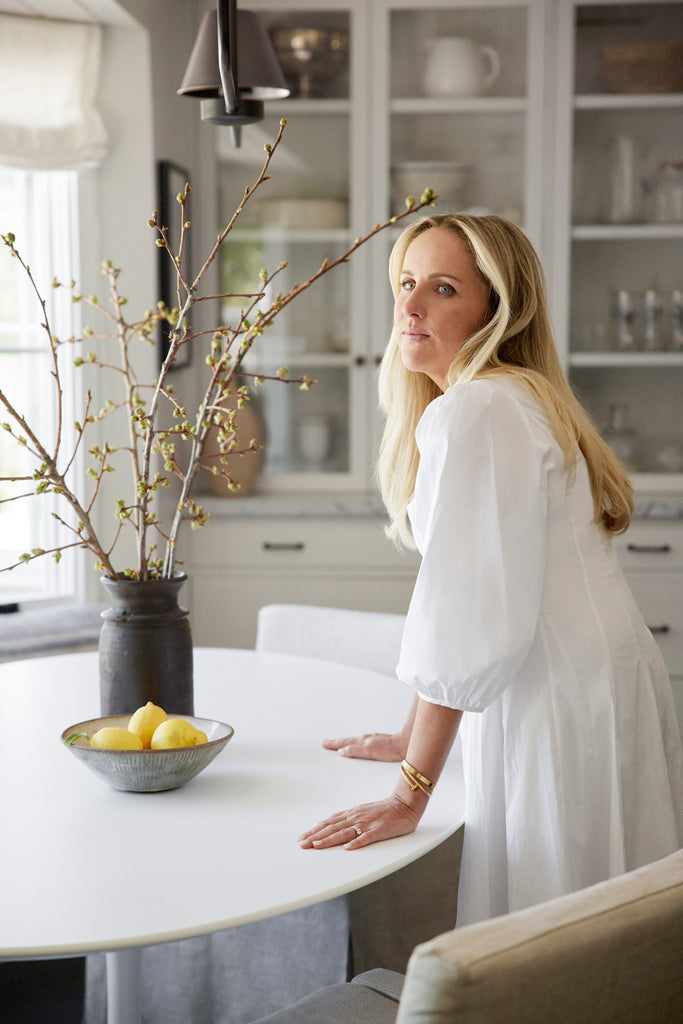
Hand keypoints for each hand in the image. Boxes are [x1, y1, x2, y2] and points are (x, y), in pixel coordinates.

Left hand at [298, 794, 421, 849]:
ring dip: (329, 839)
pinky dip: (357, 842)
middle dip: (315, 836)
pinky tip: (348, 848)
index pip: (328, 823)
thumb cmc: (383, 810)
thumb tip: (330, 826)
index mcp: (351, 814)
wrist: (404, 804)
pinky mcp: (379, 830)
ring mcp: (367, 824)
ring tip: (316, 846)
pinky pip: (367, 837)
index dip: (314, 831)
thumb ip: (347, 819)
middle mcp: (356, 817)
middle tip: (301, 845)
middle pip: (332, 828)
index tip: (301, 838)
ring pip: (345, 832)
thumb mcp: (361, 811)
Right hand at [322, 732, 406, 761]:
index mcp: (362, 743)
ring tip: (339, 742)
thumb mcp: (369, 751)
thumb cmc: (390, 749)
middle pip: (348, 740)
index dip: (334, 744)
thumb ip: (355, 750)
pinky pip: (363, 741)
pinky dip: (356, 742)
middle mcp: (366, 740)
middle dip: (336, 742)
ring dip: (346, 741)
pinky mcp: (380, 741)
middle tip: (326, 742)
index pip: (344, 743)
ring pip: (355, 740)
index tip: (324, 744)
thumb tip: (341, 752)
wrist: (405, 745)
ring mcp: (373, 740)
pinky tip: (359, 744)